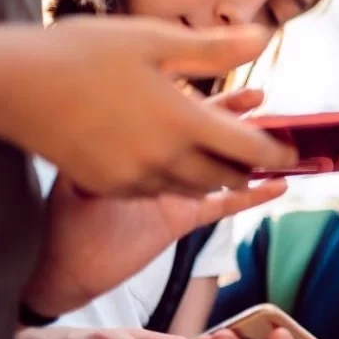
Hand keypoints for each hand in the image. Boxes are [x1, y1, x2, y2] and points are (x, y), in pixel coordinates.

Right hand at [6, 16, 296, 195]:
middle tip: (263, 158)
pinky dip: (174, 180)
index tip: (293, 149)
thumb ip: (214, 48)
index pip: (247, 147)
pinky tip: (172, 161)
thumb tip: (264, 40)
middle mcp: (162, 159)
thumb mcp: (155, 39)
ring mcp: (132, 178)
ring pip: (190, 188)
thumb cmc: (85, 52)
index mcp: (181, 121)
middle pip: (223, 176)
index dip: (276, 149)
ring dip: (213, 177)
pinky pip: (155, 190)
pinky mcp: (108, 185)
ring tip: (225, 161)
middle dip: (246, 168)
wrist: (14, 85)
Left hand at [23, 88, 288, 314]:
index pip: (184, 113)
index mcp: (143, 142)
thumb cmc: (64, 207)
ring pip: (221, 166)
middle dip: (237, 119)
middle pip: (209, 135)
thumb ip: (109, 128)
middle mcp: (164, 162)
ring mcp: (177, 191)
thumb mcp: (82, 158)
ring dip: (248, 153)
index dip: (210, 97)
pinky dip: (252, 197)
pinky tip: (277, 185)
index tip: (233, 80)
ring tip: (278, 136)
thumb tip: (125, 91)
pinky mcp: (183, 220)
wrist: (61, 258)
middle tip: (263, 98)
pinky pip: (223, 206)